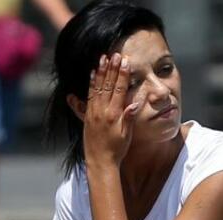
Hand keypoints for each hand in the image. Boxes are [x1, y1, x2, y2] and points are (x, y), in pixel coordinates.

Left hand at [83, 53, 141, 168]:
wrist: (100, 162)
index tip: (124, 61)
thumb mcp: (126, 135)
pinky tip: (91, 74)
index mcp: (113, 115)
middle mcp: (102, 111)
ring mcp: (93, 112)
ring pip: (96, 87)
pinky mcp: (87, 116)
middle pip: (107, 85)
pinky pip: (89, 95)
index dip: (122, 74)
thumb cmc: (117, 150)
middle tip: (114, 54)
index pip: (118, 89)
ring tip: (102, 58)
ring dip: (100, 72)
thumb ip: (129, 118)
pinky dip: (91, 83)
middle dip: (111, 68)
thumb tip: (135, 103)